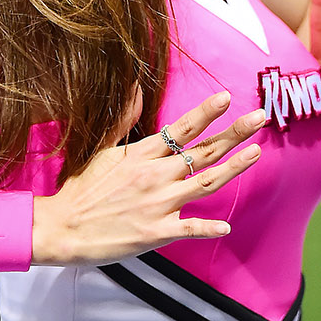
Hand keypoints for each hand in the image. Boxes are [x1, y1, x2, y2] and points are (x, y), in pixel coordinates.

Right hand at [33, 92, 264, 264]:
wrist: (60, 228)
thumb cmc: (79, 190)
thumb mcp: (100, 150)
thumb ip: (123, 119)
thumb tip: (134, 87)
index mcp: (141, 154)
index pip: (181, 128)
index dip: (206, 112)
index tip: (228, 97)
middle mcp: (154, 175)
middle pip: (203, 151)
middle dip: (234, 132)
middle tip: (260, 117)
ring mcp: (158, 204)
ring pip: (205, 183)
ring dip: (233, 168)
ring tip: (256, 153)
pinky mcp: (156, 233)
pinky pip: (190, 229)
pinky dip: (209, 228)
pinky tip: (227, 225)